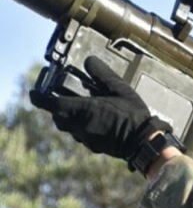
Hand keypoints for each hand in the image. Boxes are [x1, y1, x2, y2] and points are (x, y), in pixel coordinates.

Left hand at [29, 56, 170, 159]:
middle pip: (57, 117)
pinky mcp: (94, 146)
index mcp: (82, 109)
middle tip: (61, 99)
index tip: (34, 93)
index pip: (48, 104)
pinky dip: (82, 128)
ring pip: (68, 128)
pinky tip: (96, 123)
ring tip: (80, 111)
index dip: (38, 97)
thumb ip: (103, 74)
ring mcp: (85, 138)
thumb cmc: (132, 115)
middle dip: (56, 109)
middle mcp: (79, 125)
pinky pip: (81, 136)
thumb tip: (89, 61)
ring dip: (69, 119)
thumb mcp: (120, 89)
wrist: (142, 142)